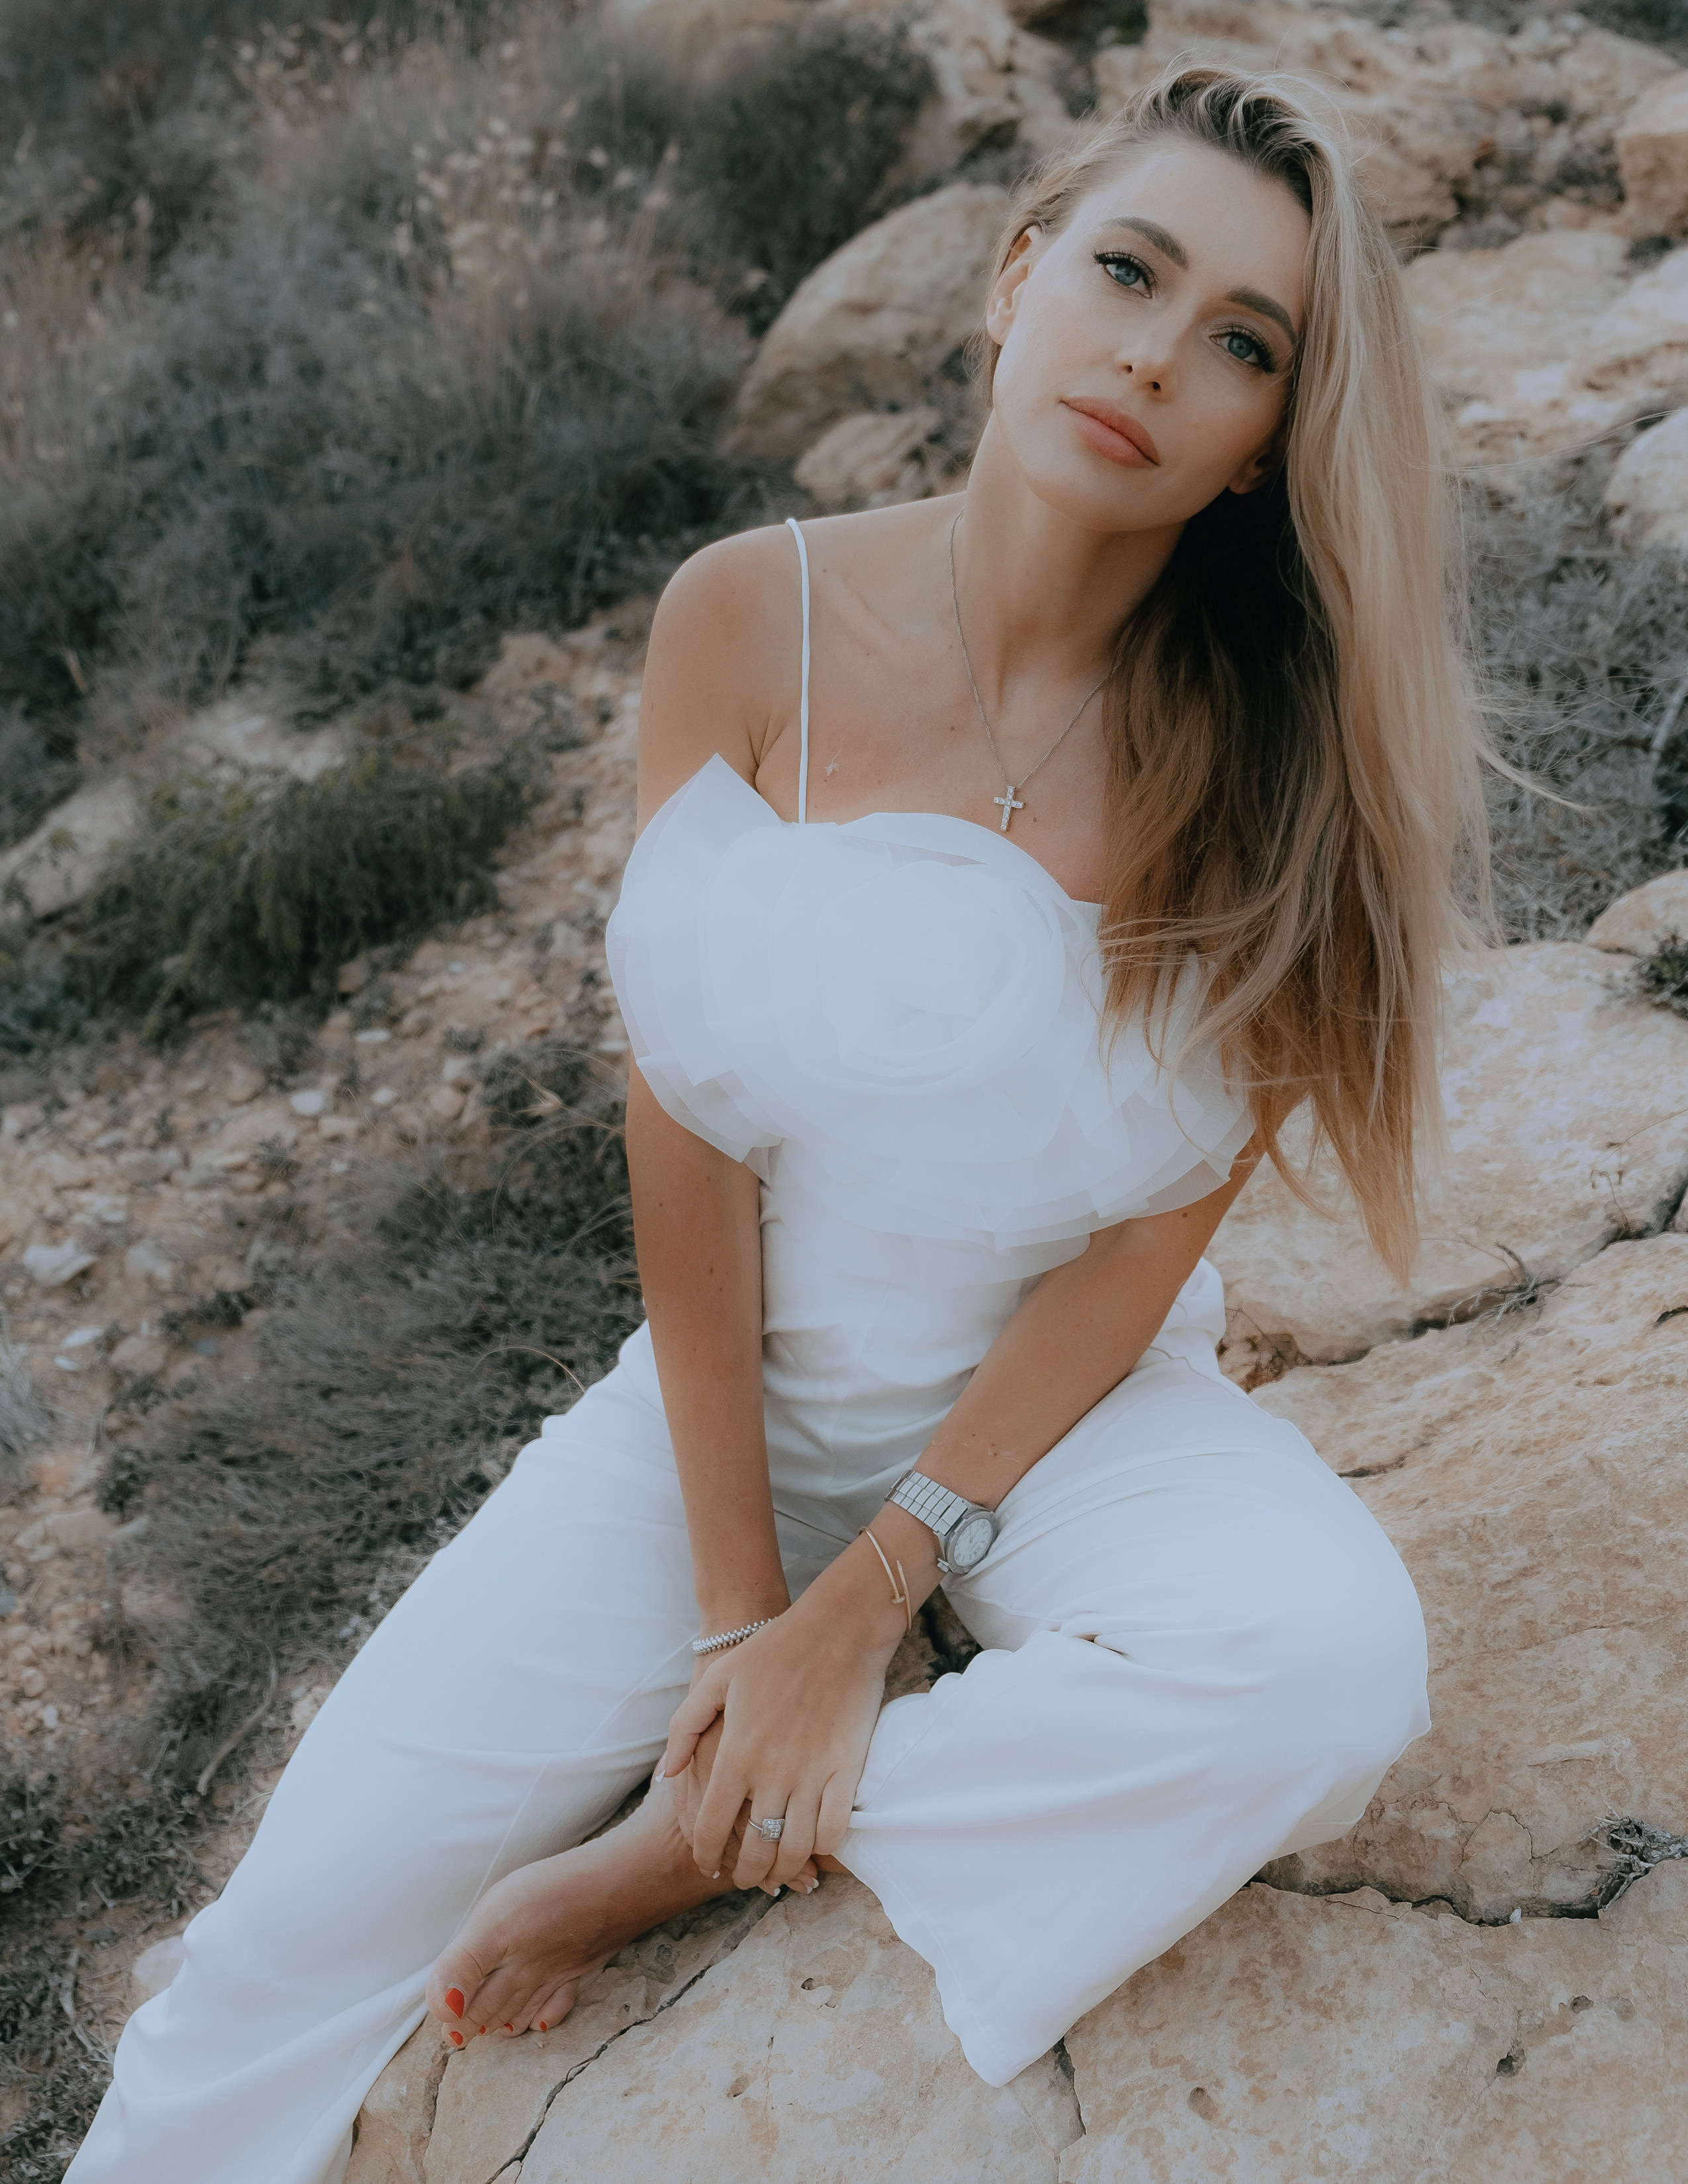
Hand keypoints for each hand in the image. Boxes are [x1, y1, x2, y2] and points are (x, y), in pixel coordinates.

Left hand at [657, 1548, 910, 1891]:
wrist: (839, 1629)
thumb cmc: (773, 1650)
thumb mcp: (717, 1680)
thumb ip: (685, 1728)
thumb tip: (667, 1775)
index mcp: (735, 1754)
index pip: (713, 1828)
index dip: (707, 1855)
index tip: (709, 1865)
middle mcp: (770, 1774)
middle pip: (754, 1850)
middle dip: (745, 1874)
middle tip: (744, 1877)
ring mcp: (812, 1775)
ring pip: (794, 1849)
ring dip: (783, 1871)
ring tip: (777, 1873)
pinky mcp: (847, 1771)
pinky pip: (834, 1830)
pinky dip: (822, 1849)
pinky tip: (814, 1847)